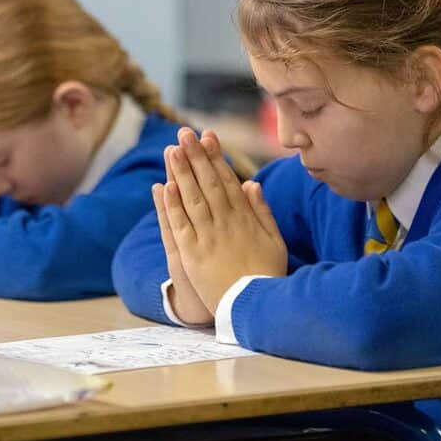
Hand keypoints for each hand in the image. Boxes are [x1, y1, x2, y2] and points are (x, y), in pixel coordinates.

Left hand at [162, 127, 286, 313]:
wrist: (256, 307)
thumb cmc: (267, 275)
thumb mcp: (274, 241)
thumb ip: (262, 211)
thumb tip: (251, 183)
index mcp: (245, 218)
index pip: (227, 180)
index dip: (216, 156)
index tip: (208, 136)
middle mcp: (226, 222)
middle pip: (208, 182)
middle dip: (195, 155)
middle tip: (185, 133)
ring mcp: (208, 237)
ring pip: (192, 198)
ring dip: (181, 172)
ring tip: (172, 149)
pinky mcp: (193, 253)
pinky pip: (181, 224)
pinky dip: (173, 205)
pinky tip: (166, 186)